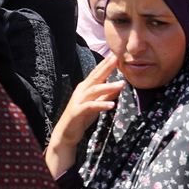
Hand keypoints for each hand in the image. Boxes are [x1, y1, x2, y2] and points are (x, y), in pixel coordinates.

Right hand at [45, 55, 121, 176]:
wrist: (66, 133)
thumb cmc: (82, 117)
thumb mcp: (96, 105)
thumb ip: (105, 96)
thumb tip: (117, 88)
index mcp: (85, 88)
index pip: (97, 73)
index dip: (105, 64)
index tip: (115, 55)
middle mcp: (81, 91)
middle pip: (95, 77)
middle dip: (106, 68)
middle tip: (117, 59)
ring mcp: (79, 100)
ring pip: (94, 90)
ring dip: (108, 87)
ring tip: (122, 84)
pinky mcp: (78, 111)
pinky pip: (91, 106)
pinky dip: (101, 105)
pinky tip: (112, 105)